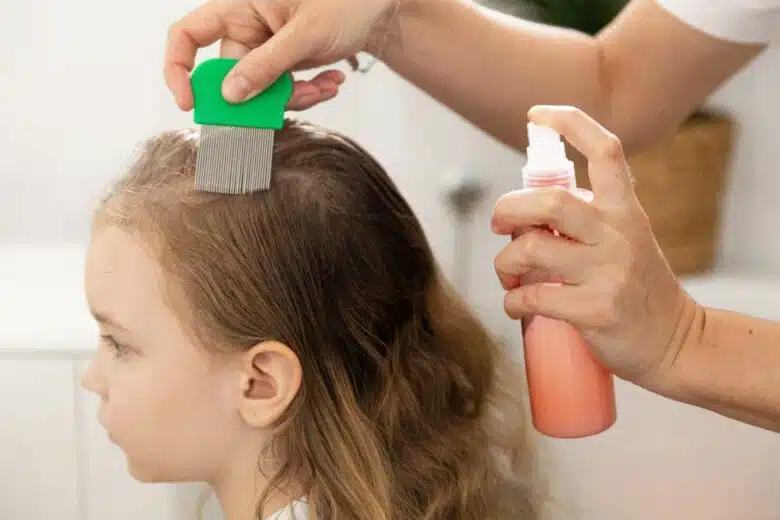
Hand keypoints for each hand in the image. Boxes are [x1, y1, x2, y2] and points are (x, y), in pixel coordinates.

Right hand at [164, 0, 397, 110]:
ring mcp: (266, 47)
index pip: (188, 34)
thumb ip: (266, 66)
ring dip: (293, 98)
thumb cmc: (345, 2)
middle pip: (230, 76)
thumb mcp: (305, 34)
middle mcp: (246, 26)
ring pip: (261, 90)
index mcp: (238, 6)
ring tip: (327, 87)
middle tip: (297, 100)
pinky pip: (283, 90)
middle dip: (262, 97)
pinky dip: (306, 93)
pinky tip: (332, 83)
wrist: (380, 5)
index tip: (191, 103)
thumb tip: (229, 97)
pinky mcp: (286, 62)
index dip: (179, 68)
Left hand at [491, 105, 697, 383]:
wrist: (676, 341)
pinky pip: (532, 296)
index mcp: (626, 210)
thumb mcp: (626, 238)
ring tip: (508, 275)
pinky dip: (511, 301)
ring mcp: (608, 272)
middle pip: (550, 201)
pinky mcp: (595, 310)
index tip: (536, 115)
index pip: (605, 151)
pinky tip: (515, 304)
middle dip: (508, 208)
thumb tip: (526, 208)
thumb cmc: (637, 286)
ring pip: (531, 249)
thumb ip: (587, 218)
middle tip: (498, 223)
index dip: (570, 123)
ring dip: (504, 263)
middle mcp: (619, 234)